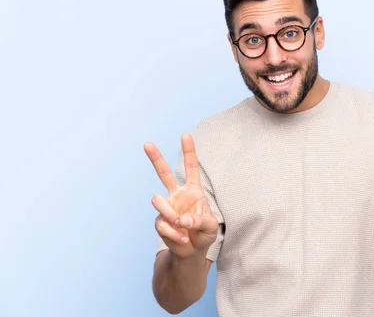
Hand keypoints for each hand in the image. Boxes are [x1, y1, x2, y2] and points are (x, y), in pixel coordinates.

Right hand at [145, 134, 217, 257]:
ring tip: (181, 224)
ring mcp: (167, 207)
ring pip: (158, 200)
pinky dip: (173, 233)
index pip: (191, 168)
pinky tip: (181, 238)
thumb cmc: (204, 234)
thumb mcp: (211, 227)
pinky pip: (162, 223)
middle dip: (156, 158)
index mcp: (193, 191)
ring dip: (170, 213)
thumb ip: (200, 220)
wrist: (192, 251)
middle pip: (164, 173)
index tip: (185, 135)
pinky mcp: (160, 222)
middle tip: (147, 144)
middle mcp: (177, 195)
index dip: (189, 152)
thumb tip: (182, 219)